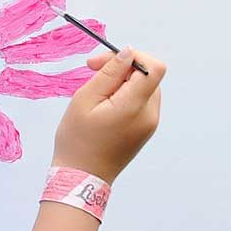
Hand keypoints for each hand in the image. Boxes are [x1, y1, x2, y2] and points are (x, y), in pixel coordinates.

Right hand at [52, 48, 165, 183]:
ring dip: (123, 82)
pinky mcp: (146, 130)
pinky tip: (104, 105)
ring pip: (145, 87)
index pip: (153, 67)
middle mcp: (150, 115)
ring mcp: (150, 124)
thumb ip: (109, 73)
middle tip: (92, 72)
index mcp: (135, 107)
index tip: (105, 62)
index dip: (133, 57)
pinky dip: (125, 95)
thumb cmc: (77, 140)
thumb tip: (129, 52)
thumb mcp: (85, 99)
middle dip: (123, 68)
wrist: (82, 178)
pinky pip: (141, 102)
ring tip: (97, 93)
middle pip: (148, 75)